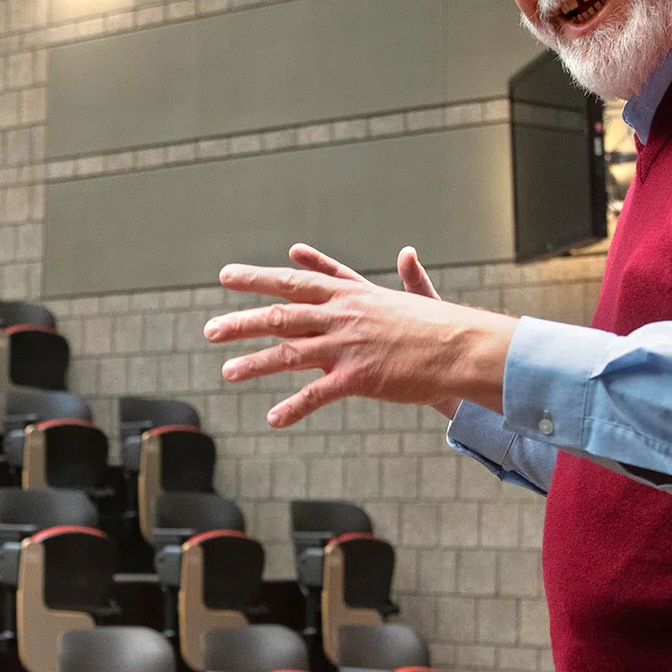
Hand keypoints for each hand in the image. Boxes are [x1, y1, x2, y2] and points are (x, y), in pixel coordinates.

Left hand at [204, 244, 513, 426]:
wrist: (460, 348)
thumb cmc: (442, 326)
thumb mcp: (417, 297)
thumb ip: (407, 277)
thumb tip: (409, 252)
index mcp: (351, 295)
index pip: (297, 281)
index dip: (261, 277)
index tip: (229, 275)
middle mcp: (342, 316)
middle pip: (280, 314)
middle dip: (242, 320)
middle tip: (210, 329)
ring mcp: (346, 346)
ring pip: (288, 353)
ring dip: (255, 363)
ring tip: (227, 372)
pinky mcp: (356, 377)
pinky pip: (316, 395)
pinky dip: (293, 408)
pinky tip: (273, 419)